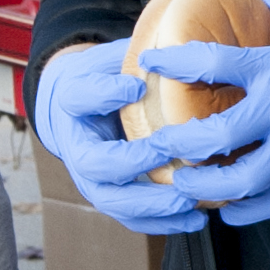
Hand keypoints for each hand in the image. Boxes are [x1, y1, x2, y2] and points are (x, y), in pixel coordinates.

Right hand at [31, 39, 205, 236]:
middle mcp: (75, 143)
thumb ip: (139, 54)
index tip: (135, 86)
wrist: (81, 107)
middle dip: (133, 161)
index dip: (105, 93)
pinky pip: (130, 217)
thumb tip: (181, 46)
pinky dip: (162, 222)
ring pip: (112, 199)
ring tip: (189, 199)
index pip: (80, 97)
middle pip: (94, 163)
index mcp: (74, 99)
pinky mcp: (110, 195)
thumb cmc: (107, 75)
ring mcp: (89, 175)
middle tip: (168, 151)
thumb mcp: (115, 55)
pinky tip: (195, 219)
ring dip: (152, 203)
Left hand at [139, 0, 269, 225]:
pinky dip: (244, 211)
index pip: (209, 63)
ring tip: (184, 181)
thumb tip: (244, 0)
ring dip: (202, 185)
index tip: (150, 62)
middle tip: (156, 141)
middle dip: (174, 142)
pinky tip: (226, 208)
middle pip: (211, 136)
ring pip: (237, 180)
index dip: (172, 62)